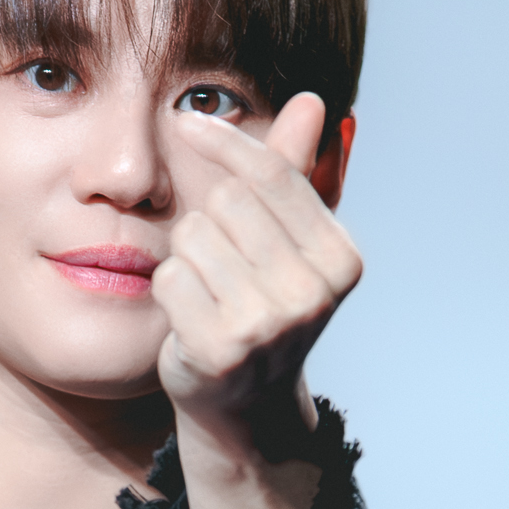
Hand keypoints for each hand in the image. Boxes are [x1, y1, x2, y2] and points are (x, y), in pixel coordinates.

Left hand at [150, 93, 362, 508]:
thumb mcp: (286, 242)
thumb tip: (311, 102)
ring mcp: (269, 323)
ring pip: (193, 236)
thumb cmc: (260, 307)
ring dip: (187, 256)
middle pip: (227, 201)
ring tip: (209, 292)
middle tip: (220, 261)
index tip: (187, 121)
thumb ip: (292, 173)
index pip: (270, 174)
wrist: (245, 407)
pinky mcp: (221, 348)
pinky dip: (169, 291)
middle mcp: (313, 291)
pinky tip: (189, 318)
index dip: (224, 141)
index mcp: (339, 258)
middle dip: (209, 219)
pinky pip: (170, 277)